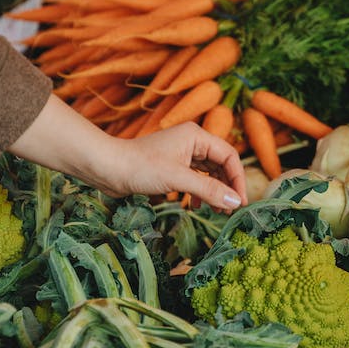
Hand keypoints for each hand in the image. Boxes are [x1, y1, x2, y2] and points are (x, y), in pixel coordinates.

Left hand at [97, 123, 246, 210]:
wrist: (108, 168)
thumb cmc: (141, 167)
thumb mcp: (178, 179)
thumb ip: (209, 190)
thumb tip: (235, 202)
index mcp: (196, 136)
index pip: (229, 156)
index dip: (238, 179)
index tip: (240, 202)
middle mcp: (191, 142)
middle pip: (221, 165)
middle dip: (226, 187)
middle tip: (229, 210)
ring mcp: (181, 154)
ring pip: (208, 173)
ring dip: (214, 192)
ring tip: (217, 211)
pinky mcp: (171, 166)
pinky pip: (194, 179)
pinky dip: (199, 192)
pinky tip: (195, 206)